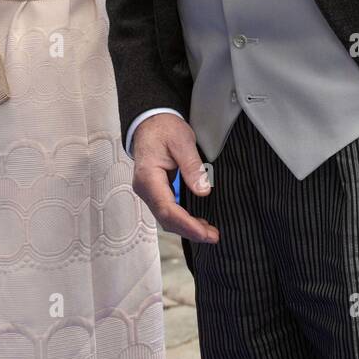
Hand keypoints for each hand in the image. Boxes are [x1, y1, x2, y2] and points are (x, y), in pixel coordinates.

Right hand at [131, 113, 218, 242]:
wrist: (151, 122)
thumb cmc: (164, 129)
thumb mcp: (182, 141)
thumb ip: (192, 166)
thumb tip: (203, 191)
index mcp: (148, 177)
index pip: (167, 209)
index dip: (186, 224)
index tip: (204, 233)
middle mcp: (145, 188)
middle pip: (166, 218)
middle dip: (189, 230)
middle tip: (213, 236)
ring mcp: (148, 191)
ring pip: (166, 217)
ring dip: (187, 227)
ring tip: (209, 233)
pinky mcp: (155, 191)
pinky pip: (167, 210)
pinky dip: (182, 219)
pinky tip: (197, 222)